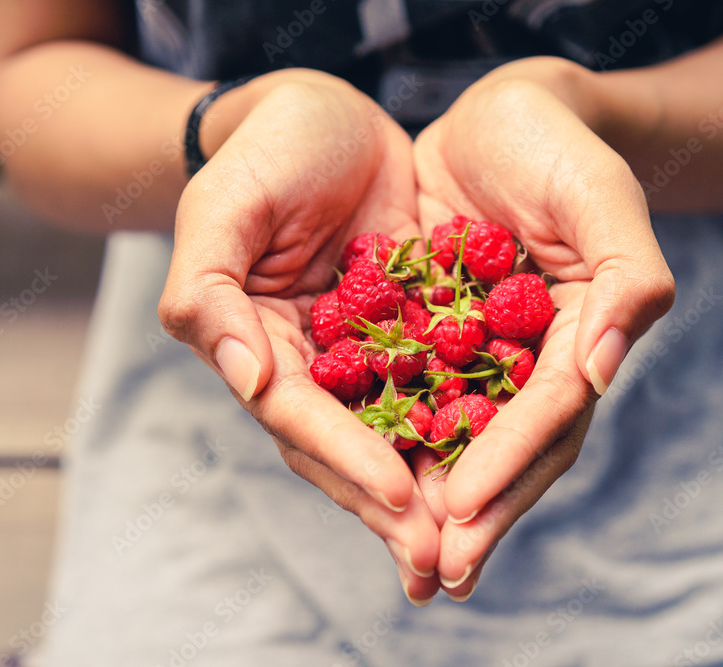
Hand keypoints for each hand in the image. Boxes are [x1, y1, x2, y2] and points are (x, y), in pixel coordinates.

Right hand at [159, 72, 440, 602]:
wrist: (327, 115)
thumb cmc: (265, 152)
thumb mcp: (224, 209)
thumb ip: (211, 294)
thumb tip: (246, 381)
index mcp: (263, 348)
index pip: (302, 419)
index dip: (349, 459)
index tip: (401, 498)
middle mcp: (315, 366)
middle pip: (353, 447)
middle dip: (397, 506)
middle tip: (447, 560)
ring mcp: (369, 354)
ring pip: (403, 431)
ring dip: (437, 486)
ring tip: (480, 535)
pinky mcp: (418, 330)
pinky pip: (447, 381)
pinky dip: (472, 423)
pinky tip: (511, 458)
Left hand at [412, 72, 675, 598]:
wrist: (499, 116)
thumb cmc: (558, 147)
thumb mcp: (602, 198)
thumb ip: (626, 280)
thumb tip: (600, 374)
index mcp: (579, 340)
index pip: (549, 415)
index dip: (509, 463)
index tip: (463, 510)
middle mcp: (531, 361)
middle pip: (508, 447)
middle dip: (477, 511)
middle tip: (438, 572)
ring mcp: (481, 355)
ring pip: (457, 435)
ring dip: (432, 496)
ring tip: (403, 554)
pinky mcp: (431, 336)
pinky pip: (410, 392)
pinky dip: (391, 437)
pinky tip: (359, 475)